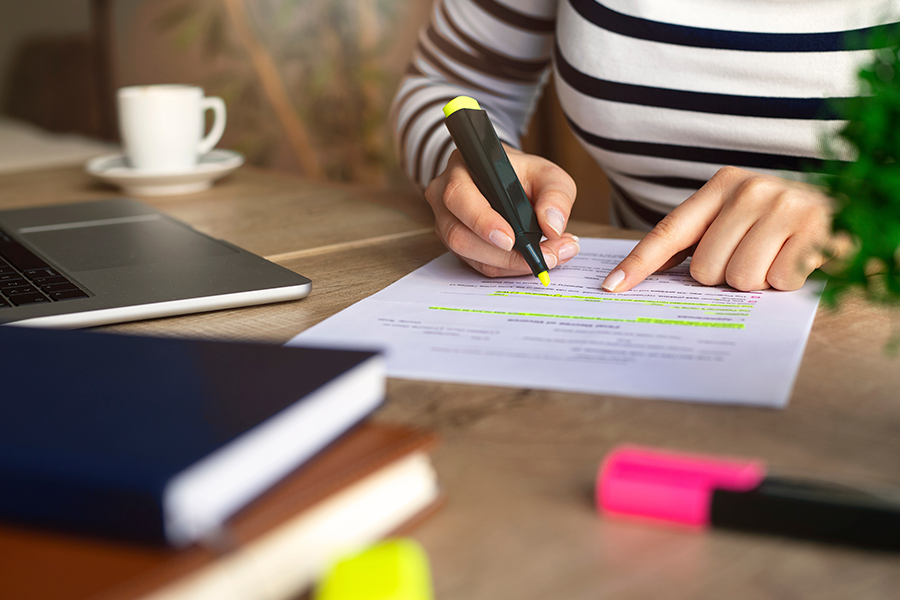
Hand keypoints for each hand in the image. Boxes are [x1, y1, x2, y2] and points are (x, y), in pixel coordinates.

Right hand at [425, 146, 580, 276]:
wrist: (505, 183)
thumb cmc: (522, 176)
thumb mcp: (547, 175)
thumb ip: (555, 196)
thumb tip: (552, 227)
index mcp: (460, 171)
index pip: (459, 197)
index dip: (482, 221)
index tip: (511, 240)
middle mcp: (445, 199)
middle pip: (460, 236)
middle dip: (505, 255)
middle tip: (546, 255)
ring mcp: (447, 226)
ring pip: (471, 256)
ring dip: (512, 264)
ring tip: (550, 256)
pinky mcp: (457, 247)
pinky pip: (479, 264)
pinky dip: (509, 268)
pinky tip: (534, 260)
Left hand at [602, 166, 838, 292]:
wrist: (852, 205)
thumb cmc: (783, 220)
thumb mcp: (738, 216)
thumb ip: (699, 238)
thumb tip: (648, 274)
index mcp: (722, 185)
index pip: (669, 231)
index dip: (639, 263)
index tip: (613, 287)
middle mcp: (749, 189)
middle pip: (704, 269)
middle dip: (724, 276)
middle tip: (752, 257)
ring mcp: (783, 206)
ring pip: (739, 279)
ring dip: (757, 281)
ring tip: (776, 256)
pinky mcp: (814, 229)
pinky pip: (777, 281)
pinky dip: (787, 281)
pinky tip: (798, 258)